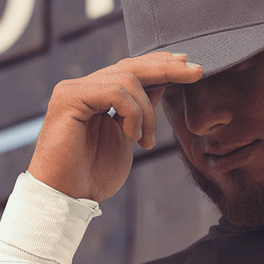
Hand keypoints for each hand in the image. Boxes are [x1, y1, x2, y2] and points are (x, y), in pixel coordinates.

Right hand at [28, 52, 203, 201]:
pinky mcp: (68, 98)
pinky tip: (133, 136)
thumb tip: (163, 85)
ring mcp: (73, 89)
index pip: (132, 70)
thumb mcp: (128, 136)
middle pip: (131, 66)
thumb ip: (140, 111)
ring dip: (147, 112)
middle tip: (195, 72)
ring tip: (146, 140)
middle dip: (167, 68)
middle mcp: (83, 86)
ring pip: (127, 79)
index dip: (161, 65)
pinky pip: (115, 92)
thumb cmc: (93, 174)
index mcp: (96, 94)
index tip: (190, 67)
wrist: (67, 197)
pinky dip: (132, 113)